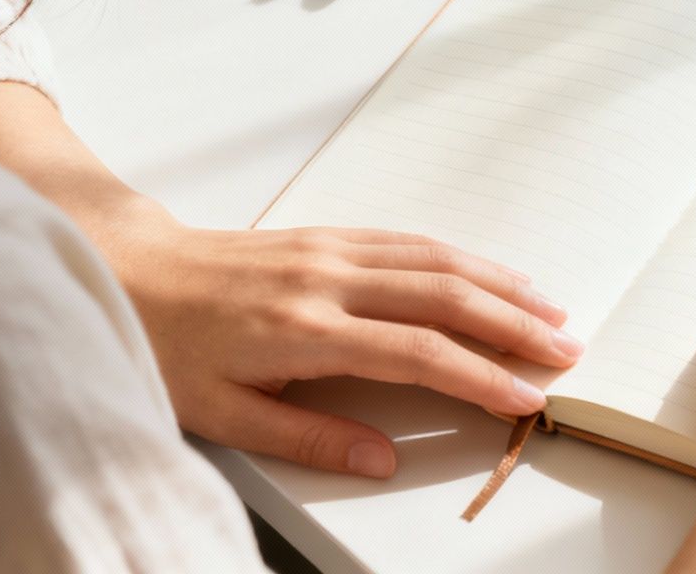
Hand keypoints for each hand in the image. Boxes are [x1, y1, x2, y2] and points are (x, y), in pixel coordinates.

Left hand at [116, 204, 583, 476]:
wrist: (128, 269)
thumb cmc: (166, 346)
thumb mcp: (222, 414)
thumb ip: (308, 437)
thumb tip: (384, 459)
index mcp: (305, 329)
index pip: (417, 352)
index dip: (479, 377)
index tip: (525, 399)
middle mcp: (327, 279)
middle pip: (444, 293)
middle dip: (514, 324)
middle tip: (567, 351)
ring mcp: (329, 249)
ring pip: (435, 257)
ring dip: (499, 283)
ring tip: (550, 311)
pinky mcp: (325, 235)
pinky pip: (409, 240)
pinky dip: (461, 257)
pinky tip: (490, 274)